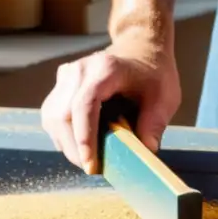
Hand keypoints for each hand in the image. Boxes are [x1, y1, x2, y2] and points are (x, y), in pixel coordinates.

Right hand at [40, 36, 180, 173]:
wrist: (140, 50)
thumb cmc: (153, 74)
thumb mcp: (164, 97)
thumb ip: (154, 124)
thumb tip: (145, 151)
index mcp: (106, 69)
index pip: (85, 104)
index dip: (84, 137)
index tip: (90, 164)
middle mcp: (79, 70)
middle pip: (63, 115)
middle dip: (75, 149)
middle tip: (93, 168)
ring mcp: (66, 76)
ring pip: (53, 118)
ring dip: (67, 144)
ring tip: (88, 159)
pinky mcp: (60, 85)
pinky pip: (53, 116)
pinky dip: (64, 136)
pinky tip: (80, 145)